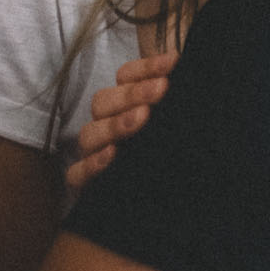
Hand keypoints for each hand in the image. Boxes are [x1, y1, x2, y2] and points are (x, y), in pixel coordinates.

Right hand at [65, 51, 177, 196]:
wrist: (177, 207)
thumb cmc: (181, 160)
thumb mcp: (183, 128)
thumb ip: (185, 103)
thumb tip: (191, 72)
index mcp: (127, 106)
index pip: (125, 77)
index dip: (145, 67)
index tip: (173, 62)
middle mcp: (108, 127)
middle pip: (104, 101)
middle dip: (132, 93)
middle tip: (161, 89)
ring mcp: (96, 154)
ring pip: (90, 132)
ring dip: (115, 123)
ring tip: (142, 118)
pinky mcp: (89, 184)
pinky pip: (78, 173)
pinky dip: (92, 163)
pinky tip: (112, 155)